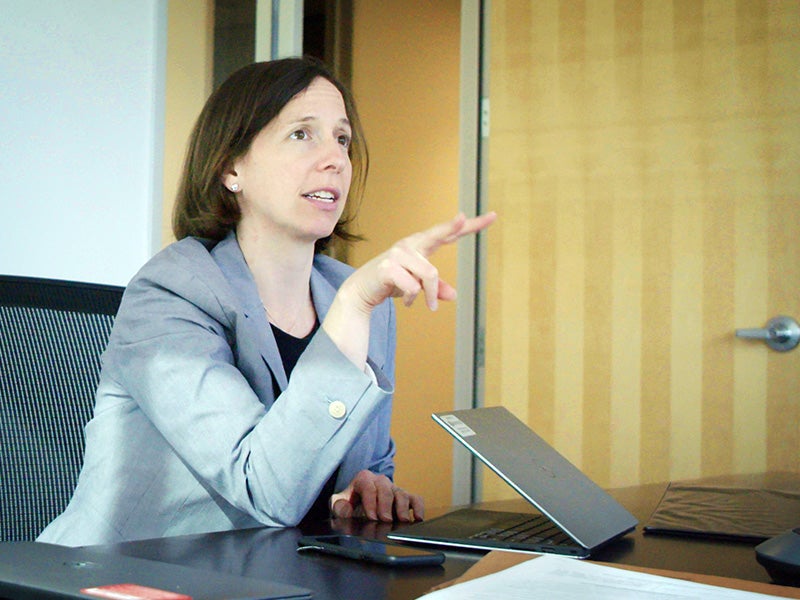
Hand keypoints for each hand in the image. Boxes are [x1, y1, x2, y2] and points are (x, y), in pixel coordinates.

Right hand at [323, 212, 496, 366]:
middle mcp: (410, 245)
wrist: (361, 292)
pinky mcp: (388, 267)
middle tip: (463, 217)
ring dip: (430, 295)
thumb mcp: (417, 287)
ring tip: (426, 305)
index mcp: (420, 246)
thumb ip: (435, 288)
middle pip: (438, 234)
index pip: (447, 234)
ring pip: (429, 275)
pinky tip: (405, 301)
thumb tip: (453, 296)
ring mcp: (398, 254)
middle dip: (452, 226)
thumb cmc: (390, 284)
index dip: (469, 226)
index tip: (491, 216)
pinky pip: (413, 287)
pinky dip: (412, 299)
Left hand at [330, 470, 424, 522]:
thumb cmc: (350, 502)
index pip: (368, 487)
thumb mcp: (339, 502)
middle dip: (386, 505)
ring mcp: (395, 488)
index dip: (370, 502)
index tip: (371, 517)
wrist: (359, 502)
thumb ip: (338, 505)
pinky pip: (415, 499)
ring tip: (402, 520)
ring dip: (403, 507)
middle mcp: (381, 481)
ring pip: (401, 493)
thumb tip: (345, 509)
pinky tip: (418, 518)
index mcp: (364, 478)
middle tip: (386, 520)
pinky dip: (419, 507)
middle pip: (386, 489)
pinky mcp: (406, 497)